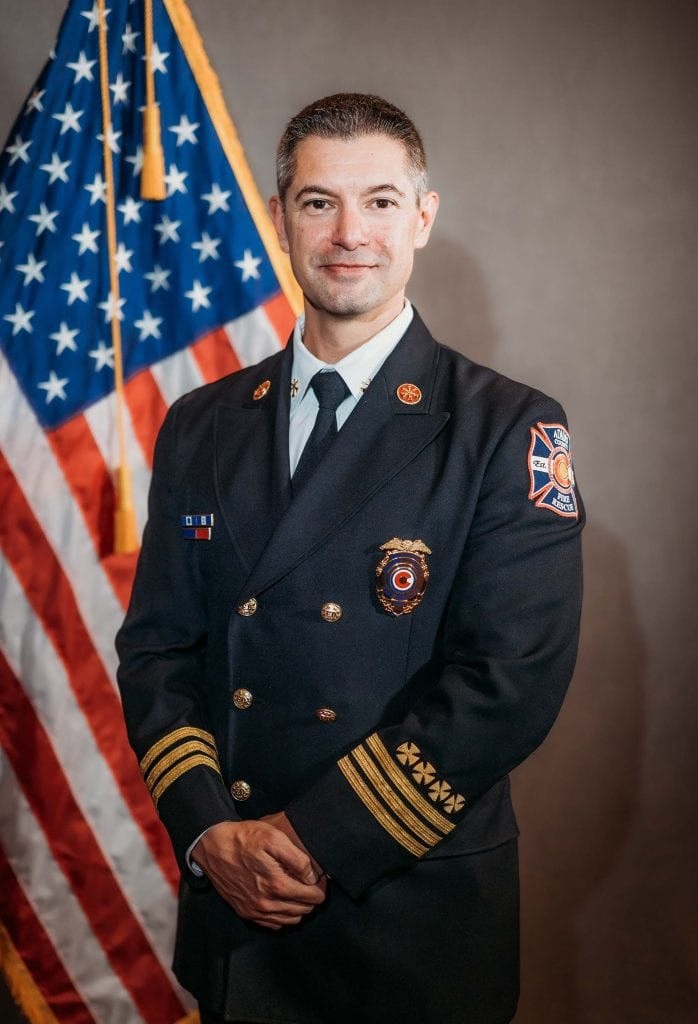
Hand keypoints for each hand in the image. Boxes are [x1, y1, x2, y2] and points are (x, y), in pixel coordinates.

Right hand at [192, 819, 326, 929]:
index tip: (319, 877)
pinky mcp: (246, 912)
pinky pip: (273, 923)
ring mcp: (255, 911)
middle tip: (310, 882)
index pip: (312, 898)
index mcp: (276, 885)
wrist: (213, 847)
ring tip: (297, 889)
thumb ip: (298, 859)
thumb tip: (313, 876)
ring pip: (290, 919)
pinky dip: (282, 915)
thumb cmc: (243, 839)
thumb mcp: (274, 838)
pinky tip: (282, 898)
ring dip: (298, 907)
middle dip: (311, 897)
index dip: (320, 887)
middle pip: (303, 910)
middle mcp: (266, 904)